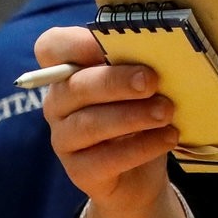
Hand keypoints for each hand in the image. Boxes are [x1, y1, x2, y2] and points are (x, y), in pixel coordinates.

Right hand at [35, 25, 179, 215]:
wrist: (139, 173)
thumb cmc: (137, 113)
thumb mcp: (138, 85)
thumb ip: (137, 65)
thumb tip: (158, 52)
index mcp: (68, 71)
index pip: (51, 47)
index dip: (75, 43)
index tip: (109, 45)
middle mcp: (58, 103)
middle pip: (75, 86)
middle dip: (116, 81)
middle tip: (152, 81)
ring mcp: (64, 138)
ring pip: (89, 123)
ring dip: (132, 116)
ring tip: (166, 112)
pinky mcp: (78, 170)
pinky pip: (105, 159)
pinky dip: (140, 147)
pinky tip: (166, 137)